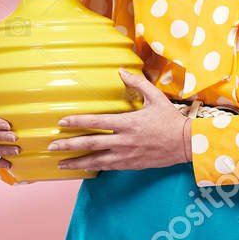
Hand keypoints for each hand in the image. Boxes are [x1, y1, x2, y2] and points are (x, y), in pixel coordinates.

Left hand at [46, 69, 188, 171]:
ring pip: (96, 160)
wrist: (186, 144)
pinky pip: (107, 167)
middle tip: (52, 146)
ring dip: (76, 162)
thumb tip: (121, 71)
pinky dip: (93, 168)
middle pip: (90, 143)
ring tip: (60, 164)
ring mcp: (126, 155)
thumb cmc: (170, 119)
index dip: (77, 122)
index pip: (96, 122)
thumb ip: (137, 83)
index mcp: (128, 122)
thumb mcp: (155, 97)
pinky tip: (82, 168)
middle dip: (69, 145)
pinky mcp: (130, 165)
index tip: (61, 122)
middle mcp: (124, 141)